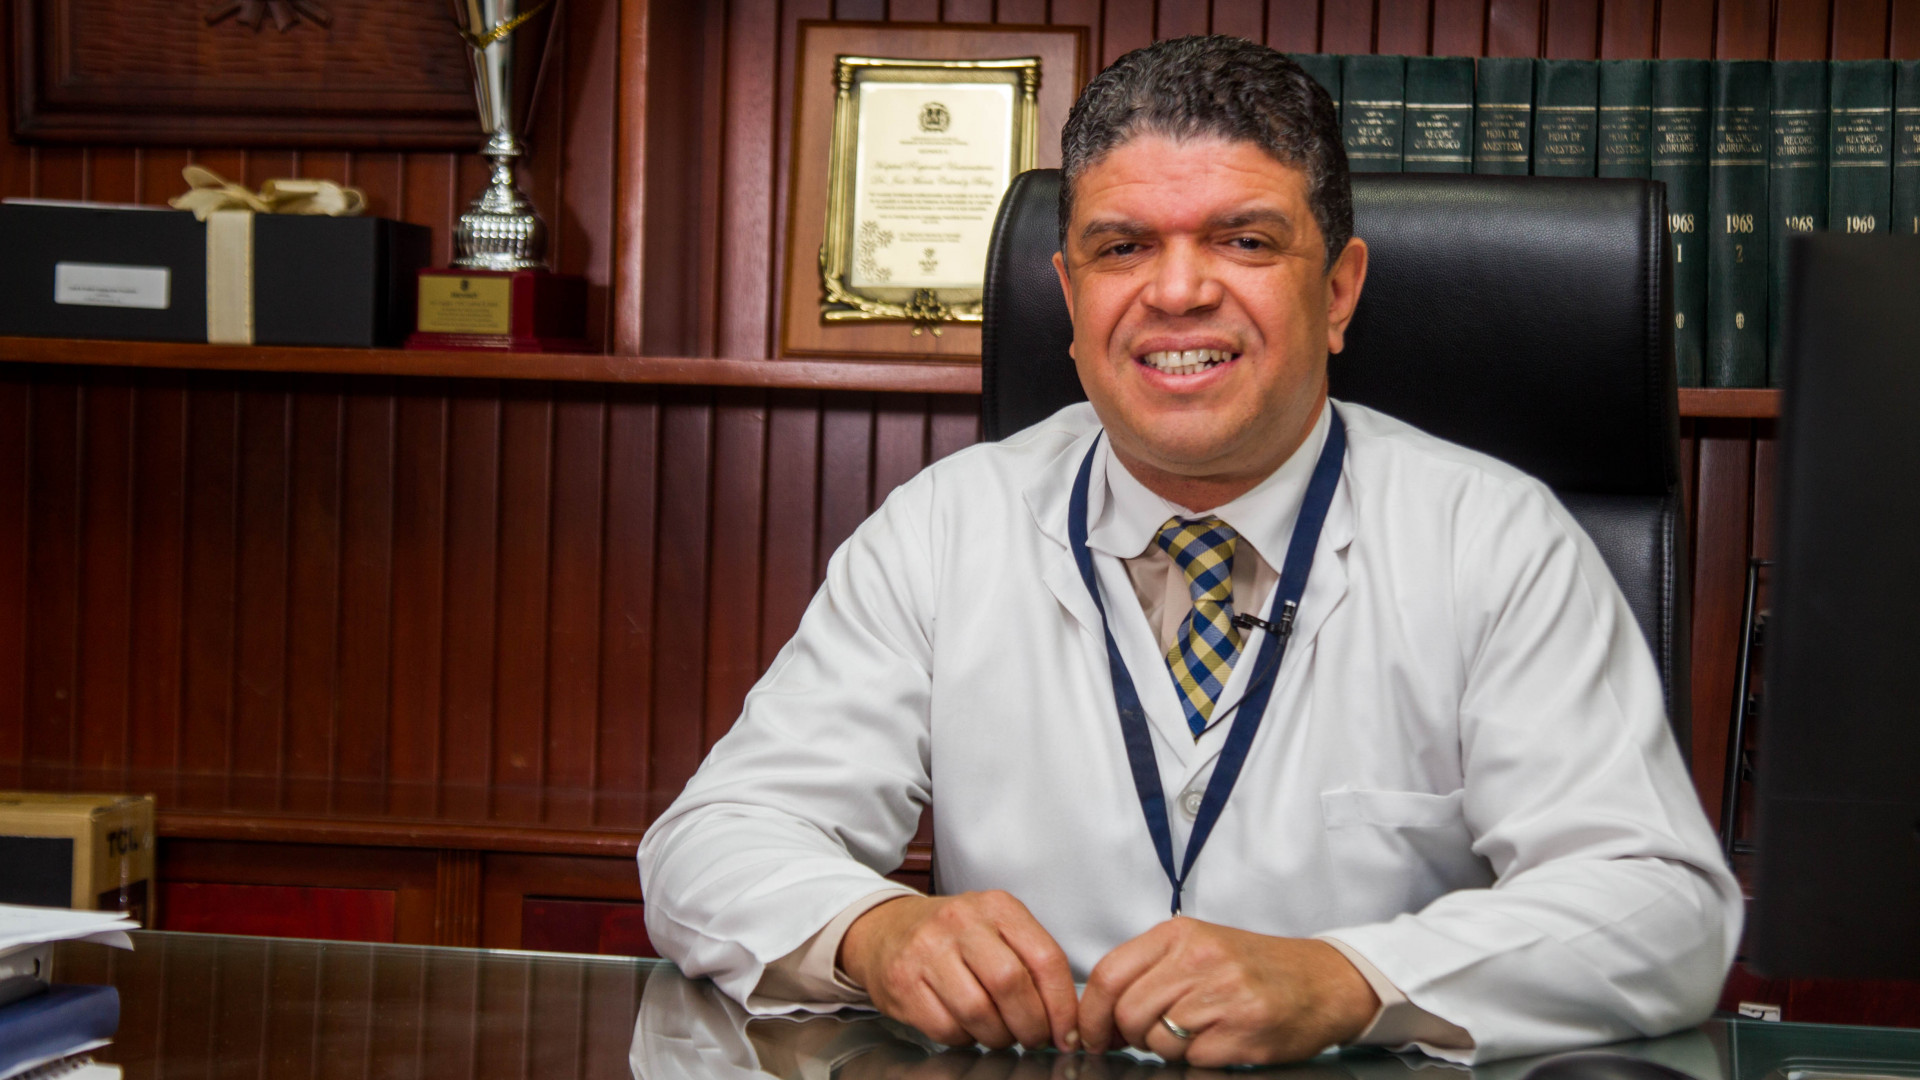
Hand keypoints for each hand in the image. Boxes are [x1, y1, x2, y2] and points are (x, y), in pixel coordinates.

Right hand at [839, 891, 1080, 1051]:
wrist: (884, 930)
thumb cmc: (952, 936)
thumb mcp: (995, 928)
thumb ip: (1031, 962)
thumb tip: (1065, 1019)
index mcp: (996, 907)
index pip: (1045, 957)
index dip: (1061, 1004)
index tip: (1066, 1032)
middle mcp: (961, 922)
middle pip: (1011, 983)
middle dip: (1030, 1024)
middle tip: (1033, 1038)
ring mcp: (928, 951)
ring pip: (978, 1011)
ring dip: (998, 1037)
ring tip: (1000, 1035)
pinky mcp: (903, 982)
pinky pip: (946, 1027)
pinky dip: (964, 1039)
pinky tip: (967, 1029)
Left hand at [1077, 918, 1379, 1065]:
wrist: (1324, 982)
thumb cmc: (1255, 968)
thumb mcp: (1199, 948)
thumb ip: (1150, 970)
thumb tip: (1098, 1012)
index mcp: (1180, 934)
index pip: (1109, 973)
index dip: (1092, 1012)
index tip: (1091, 1034)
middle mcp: (1199, 958)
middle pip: (1128, 1011)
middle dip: (1129, 1036)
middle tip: (1148, 1037)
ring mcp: (1223, 994)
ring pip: (1158, 1039)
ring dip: (1167, 1048)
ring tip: (1196, 1033)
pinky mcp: (1244, 1030)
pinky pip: (1192, 1058)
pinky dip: (1198, 1059)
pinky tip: (1220, 1042)